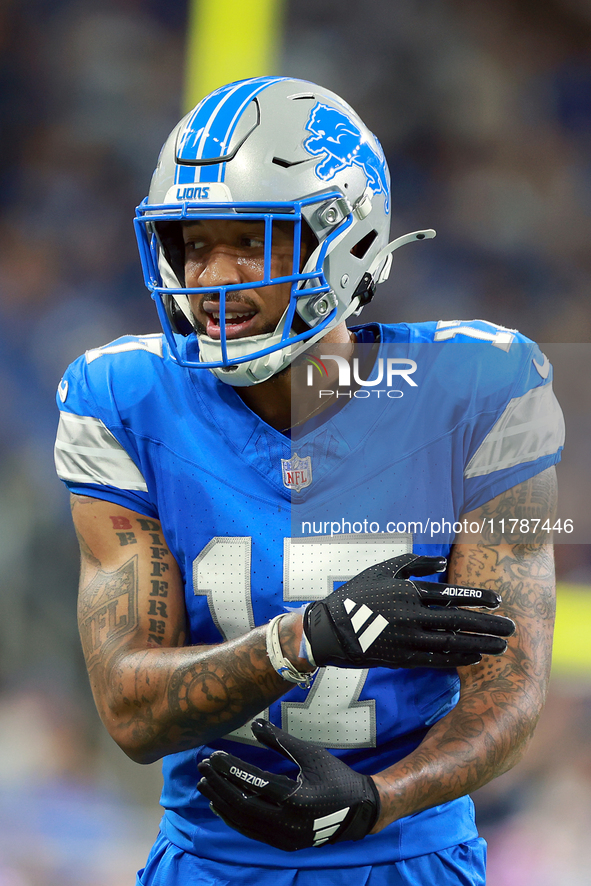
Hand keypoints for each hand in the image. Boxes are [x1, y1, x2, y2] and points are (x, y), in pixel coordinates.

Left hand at [197, 719, 379, 851]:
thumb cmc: (335, 778)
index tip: (213, 756)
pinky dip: (232, 816)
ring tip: (204, 783)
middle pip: (242, 805)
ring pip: (243, 821)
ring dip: (221, 800)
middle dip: (219, 785)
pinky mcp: (282, 843)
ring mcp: (284, 838)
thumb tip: (255, 724)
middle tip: (202, 767)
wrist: (359, 812)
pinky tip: (220, 803)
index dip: (231, 769)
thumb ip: (281, 741)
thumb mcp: (311, 755)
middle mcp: (287, 823)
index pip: (254, 783)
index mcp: (296, 799)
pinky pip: (250, 830)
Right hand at [303, 553, 514, 668]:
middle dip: (488, 624)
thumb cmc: (357, 593)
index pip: (452, 594)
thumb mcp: (383, 569)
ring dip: (480, 644)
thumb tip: (443, 563)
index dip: (478, 597)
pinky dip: (457, 659)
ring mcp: (408, 638)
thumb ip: (415, 563)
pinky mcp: (402, 658)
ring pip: (452, 642)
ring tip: (502, 646)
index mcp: (408, 590)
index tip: (499, 600)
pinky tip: (475, 657)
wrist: (330, 628)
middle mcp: (412, 615)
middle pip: (459, 620)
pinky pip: (436, 659)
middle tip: (511, 627)